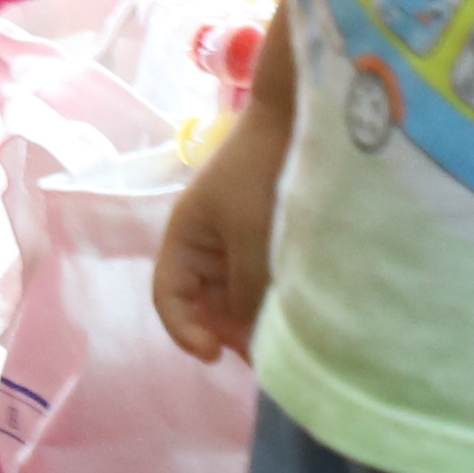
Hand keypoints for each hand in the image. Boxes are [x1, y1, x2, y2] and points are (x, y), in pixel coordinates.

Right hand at [152, 102, 292, 363]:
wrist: (304, 117)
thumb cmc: (265, 173)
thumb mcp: (252, 239)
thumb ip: (249, 295)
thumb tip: (257, 342)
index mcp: (185, 236)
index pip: (169, 297)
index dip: (184, 331)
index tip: (216, 355)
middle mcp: (208, 243)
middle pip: (205, 303)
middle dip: (228, 331)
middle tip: (264, 353)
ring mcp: (240, 239)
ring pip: (238, 294)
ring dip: (255, 316)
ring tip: (283, 335)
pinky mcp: (271, 235)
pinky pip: (264, 278)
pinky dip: (274, 298)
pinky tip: (298, 308)